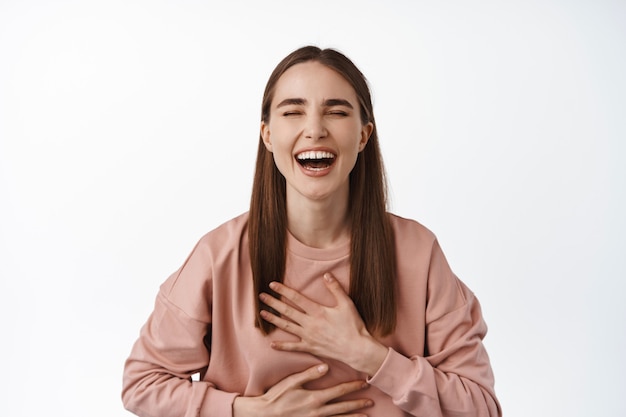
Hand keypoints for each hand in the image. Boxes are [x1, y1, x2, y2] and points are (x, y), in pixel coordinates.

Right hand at [232, 363, 372, 416]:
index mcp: (315, 398)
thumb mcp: (292, 382)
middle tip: (371, 401)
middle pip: (343, 407)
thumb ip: (309, 374)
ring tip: (366, 416)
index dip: (352, 387)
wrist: (265, 415)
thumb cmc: (277, 396)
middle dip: (358, 403)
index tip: (363, 383)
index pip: (339, 391)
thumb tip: (326, 366)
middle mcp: (318, 411)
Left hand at [259, 273, 387, 375]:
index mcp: (318, 311)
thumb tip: (326, 274)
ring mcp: (308, 336)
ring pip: (287, 327)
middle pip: (287, 311)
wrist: (357, 349)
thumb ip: (335, 288)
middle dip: (273, 303)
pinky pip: (293, 347)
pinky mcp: (310, 347)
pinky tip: (271, 344)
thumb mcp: (346, 304)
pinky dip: (282, 346)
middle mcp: (310, 323)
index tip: (272, 284)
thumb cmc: (353, 326)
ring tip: (261, 314)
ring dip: (273, 320)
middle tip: (261, 296)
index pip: (296, 298)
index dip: (283, 290)